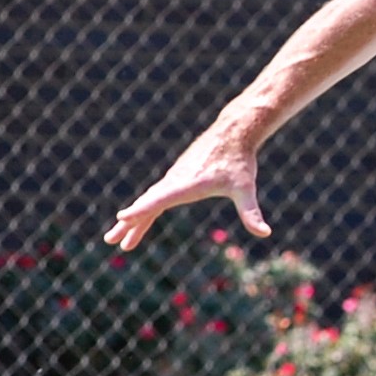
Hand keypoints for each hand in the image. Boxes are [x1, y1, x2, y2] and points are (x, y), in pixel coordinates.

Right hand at [103, 125, 271, 251]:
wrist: (233, 134)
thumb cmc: (239, 162)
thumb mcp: (245, 189)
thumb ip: (251, 212)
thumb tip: (265, 233)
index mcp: (187, 184)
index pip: (160, 199)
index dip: (141, 209)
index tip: (122, 217)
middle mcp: (175, 180)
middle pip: (146, 204)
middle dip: (128, 224)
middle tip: (110, 241)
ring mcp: (172, 178)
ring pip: (148, 201)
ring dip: (132, 220)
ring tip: (119, 240)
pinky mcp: (175, 177)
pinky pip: (155, 197)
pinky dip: (143, 210)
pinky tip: (138, 221)